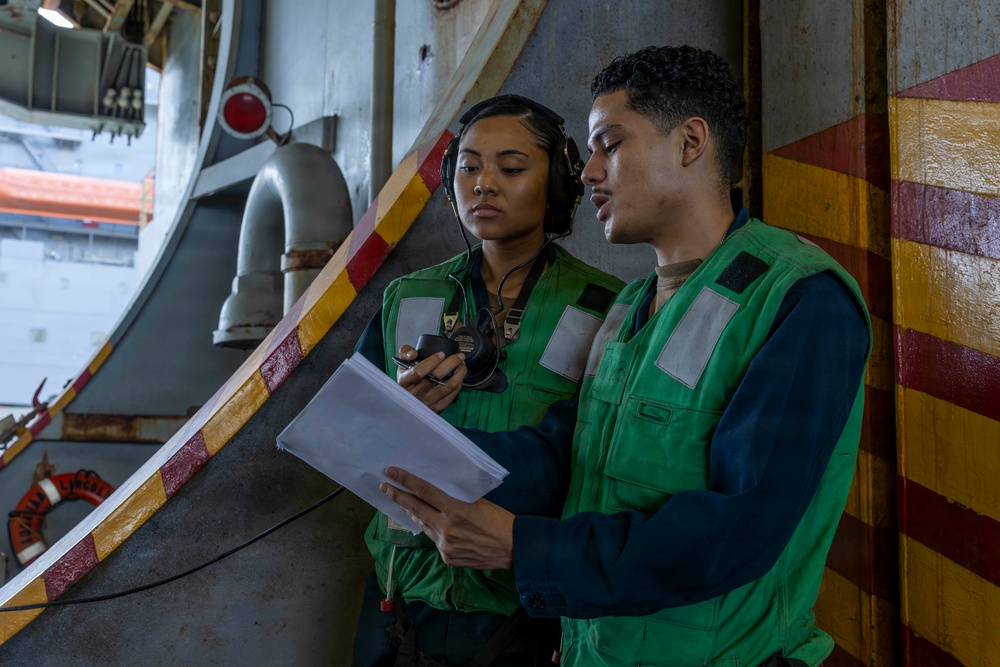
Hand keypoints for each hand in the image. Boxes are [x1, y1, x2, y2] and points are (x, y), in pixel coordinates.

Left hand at [380, 467, 513, 569]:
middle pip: (416, 509)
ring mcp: (445, 546)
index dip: (406, 481)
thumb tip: (437, 495)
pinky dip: (434, 531)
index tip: (391, 472)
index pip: (425, 491)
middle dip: (398, 496)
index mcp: (457, 510)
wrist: (514, 549)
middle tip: (385, 486)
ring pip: (424, 525)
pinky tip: (434, 524)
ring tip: (404, 503)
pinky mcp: (447, 558)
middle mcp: (447, 528)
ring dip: (414, 513)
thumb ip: (455, 501)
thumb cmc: (500, 521)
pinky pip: (436, 541)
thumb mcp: (479, 503)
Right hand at [396, 345, 466, 412]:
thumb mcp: (401, 366)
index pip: (419, 371)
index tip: (441, 354)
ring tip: (462, 365)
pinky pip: (454, 393)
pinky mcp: (438, 407)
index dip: (432, 361)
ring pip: (450, 385)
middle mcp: (417, 393)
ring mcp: (428, 401)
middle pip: (437, 376)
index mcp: (405, 381)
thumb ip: (405, 353)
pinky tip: (459, 376)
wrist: (408, 403)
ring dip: (460, 372)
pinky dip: (459, 382)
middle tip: (459, 356)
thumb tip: (414, 353)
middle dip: (452, 362)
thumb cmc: (407, 382)